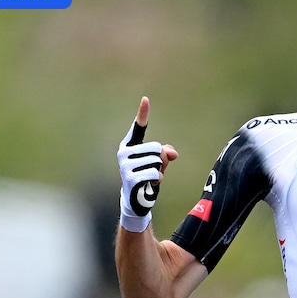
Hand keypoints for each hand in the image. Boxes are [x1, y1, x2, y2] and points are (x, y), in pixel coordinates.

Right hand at [117, 97, 177, 230]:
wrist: (137, 198)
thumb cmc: (146, 175)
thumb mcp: (159, 161)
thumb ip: (166, 152)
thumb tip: (172, 153)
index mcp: (130, 145)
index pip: (138, 127)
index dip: (143, 113)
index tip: (146, 98)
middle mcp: (124, 153)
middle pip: (156, 148)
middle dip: (160, 160)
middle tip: (152, 170)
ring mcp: (125, 165)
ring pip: (157, 161)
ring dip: (159, 171)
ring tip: (149, 178)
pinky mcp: (130, 178)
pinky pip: (156, 173)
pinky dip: (157, 180)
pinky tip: (149, 185)